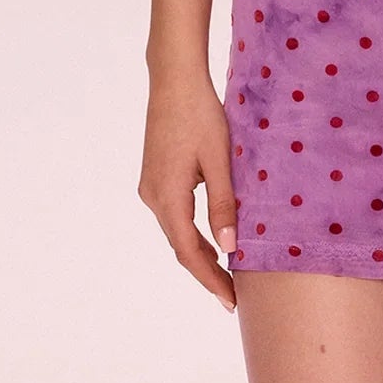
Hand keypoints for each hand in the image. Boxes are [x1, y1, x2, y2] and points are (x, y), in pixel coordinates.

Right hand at [138, 71, 239, 312]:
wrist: (174, 81)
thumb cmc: (201, 115)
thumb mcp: (219, 160)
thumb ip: (223, 204)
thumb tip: (229, 249)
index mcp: (168, 196)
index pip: (190, 252)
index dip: (210, 279)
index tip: (230, 301)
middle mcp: (153, 197)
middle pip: (181, 246)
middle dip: (206, 272)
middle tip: (232, 296)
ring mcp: (150, 187)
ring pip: (176, 232)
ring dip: (199, 253)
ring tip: (226, 275)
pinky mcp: (155, 177)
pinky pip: (174, 216)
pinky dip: (192, 233)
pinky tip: (211, 239)